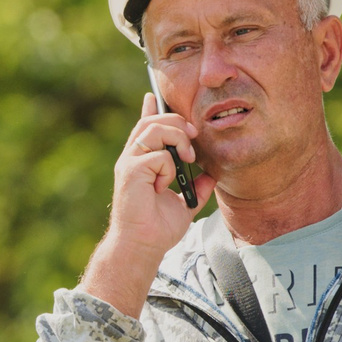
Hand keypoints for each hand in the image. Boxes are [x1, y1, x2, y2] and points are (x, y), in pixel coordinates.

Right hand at [79, 93, 217, 318]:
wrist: (144, 245)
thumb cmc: (158, 228)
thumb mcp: (185, 203)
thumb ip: (197, 185)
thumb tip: (211, 173)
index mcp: (142, 162)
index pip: (144, 127)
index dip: (149, 109)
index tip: (152, 96)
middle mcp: (133, 158)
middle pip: (153, 120)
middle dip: (178, 123)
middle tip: (193, 141)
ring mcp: (130, 162)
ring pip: (154, 129)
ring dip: (177, 140)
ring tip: (187, 160)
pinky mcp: (130, 171)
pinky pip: (158, 155)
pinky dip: (169, 168)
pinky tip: (164, 186)